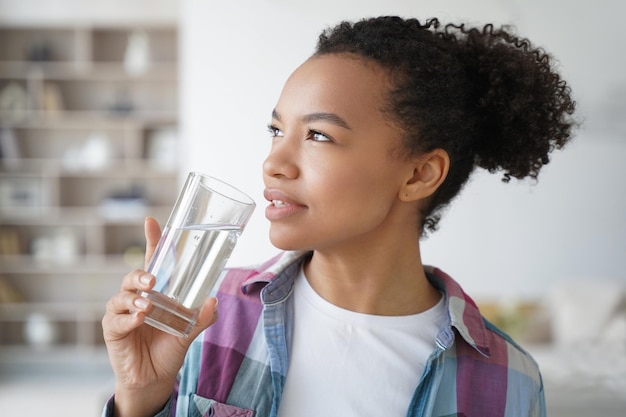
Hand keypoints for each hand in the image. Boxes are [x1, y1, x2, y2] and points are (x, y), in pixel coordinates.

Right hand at [102, 216, 217, 416]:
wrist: (155, 378)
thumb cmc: (169, 348)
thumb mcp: (189, 331)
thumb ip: (201, 317)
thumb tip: (213, 300)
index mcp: (155, 292)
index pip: (152, 261)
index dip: (151, 241)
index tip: (152, 221)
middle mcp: (136, 297)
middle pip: (132, 276)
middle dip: (140, 273)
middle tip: (152, 279)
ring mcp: (122, 313)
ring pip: (121, 296)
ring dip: (134, 298)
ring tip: (147, 305)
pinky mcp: (113, 330)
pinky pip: (116, 320)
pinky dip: (128, 319)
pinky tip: (138, 319)